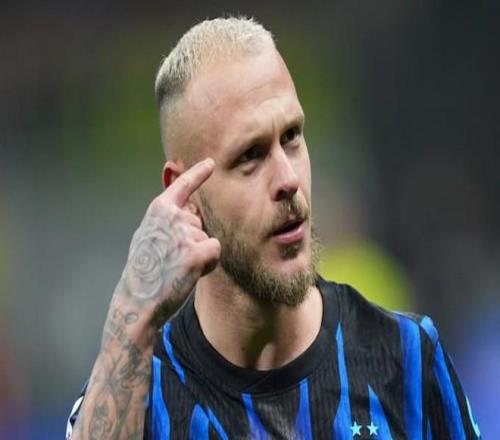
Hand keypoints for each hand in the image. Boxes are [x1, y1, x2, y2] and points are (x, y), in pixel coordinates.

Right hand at [112, 158, 219, 333]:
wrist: (138, 300)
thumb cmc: (147, 271)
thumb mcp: (150, 236)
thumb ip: (168, 221)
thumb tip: (192, 211)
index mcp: (159, 210)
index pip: (182, 186)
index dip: (197, 173)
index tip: (210, 163)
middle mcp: (172, 217)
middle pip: (201, 223)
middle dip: (195, 242)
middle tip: (172, 260)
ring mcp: (184, 233)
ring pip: (209, 238)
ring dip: (200, 255)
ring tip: (177, 268)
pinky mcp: (195, 252)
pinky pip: (216, 250)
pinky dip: (209, 264)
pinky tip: (190, 273)